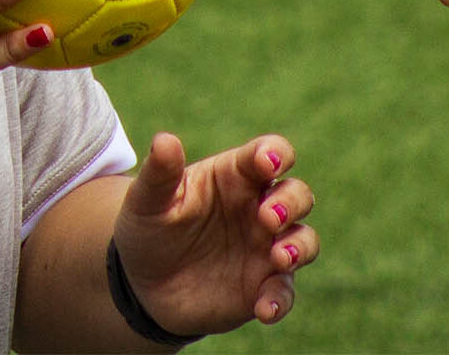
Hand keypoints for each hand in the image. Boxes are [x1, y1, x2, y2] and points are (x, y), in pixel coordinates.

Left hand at [111, 132, 316, 334]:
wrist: (144, 283)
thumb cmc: (151, 227)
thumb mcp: (148, 200)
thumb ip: (160, 173)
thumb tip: (164, 140)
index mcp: (236, 176)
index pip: (270, 153)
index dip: (276, 153)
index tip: (267, 163)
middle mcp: (260, 208)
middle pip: (297, 194)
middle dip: (291, 202)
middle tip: (268, 217)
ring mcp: (265, 248)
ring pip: (304, 239)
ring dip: (299, 247)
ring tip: (279, 257)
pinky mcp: (263, 286)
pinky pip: (285, 291)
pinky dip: (280, 299)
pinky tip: (265, 309)